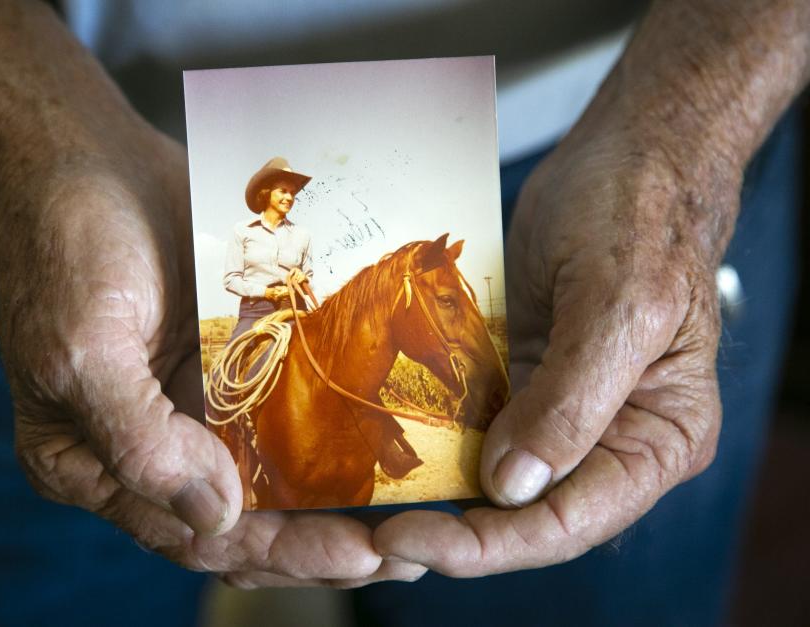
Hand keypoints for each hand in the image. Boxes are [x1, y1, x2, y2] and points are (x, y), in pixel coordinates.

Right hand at [0, 130, 422, 586]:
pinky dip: (326, 430)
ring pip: (271, 472)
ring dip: (334, 496)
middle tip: (405, 548)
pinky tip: (382, 438)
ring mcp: (192, 403)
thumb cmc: (64, 249)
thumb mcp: (82, 350)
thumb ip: (140, 443)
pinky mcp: (226, 360)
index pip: (195, 534)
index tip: (358, 555)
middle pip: (243, 518)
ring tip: (412, 508)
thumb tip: (216, 517)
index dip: (279, 553)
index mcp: (96, 465)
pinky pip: (282, 408)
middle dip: (321, 540)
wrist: (83, 158)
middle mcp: (149, 445)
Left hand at [373, 109, 737, 575]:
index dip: (494, 544)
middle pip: (531, 515)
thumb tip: (515, 486)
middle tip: (380, 538)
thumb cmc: (639, 215)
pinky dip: (438, 452)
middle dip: (459, 535)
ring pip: (499, 483)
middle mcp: (612, 438)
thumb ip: (574, 400)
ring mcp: (563, 412)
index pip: (573, 519)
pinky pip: (478, 433)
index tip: (417, 542)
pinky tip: (390, 460)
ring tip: (371, 517)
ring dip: (441, 503)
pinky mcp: (524, 382)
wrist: (624, 158)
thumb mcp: (619, 304)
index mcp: (659, 436)